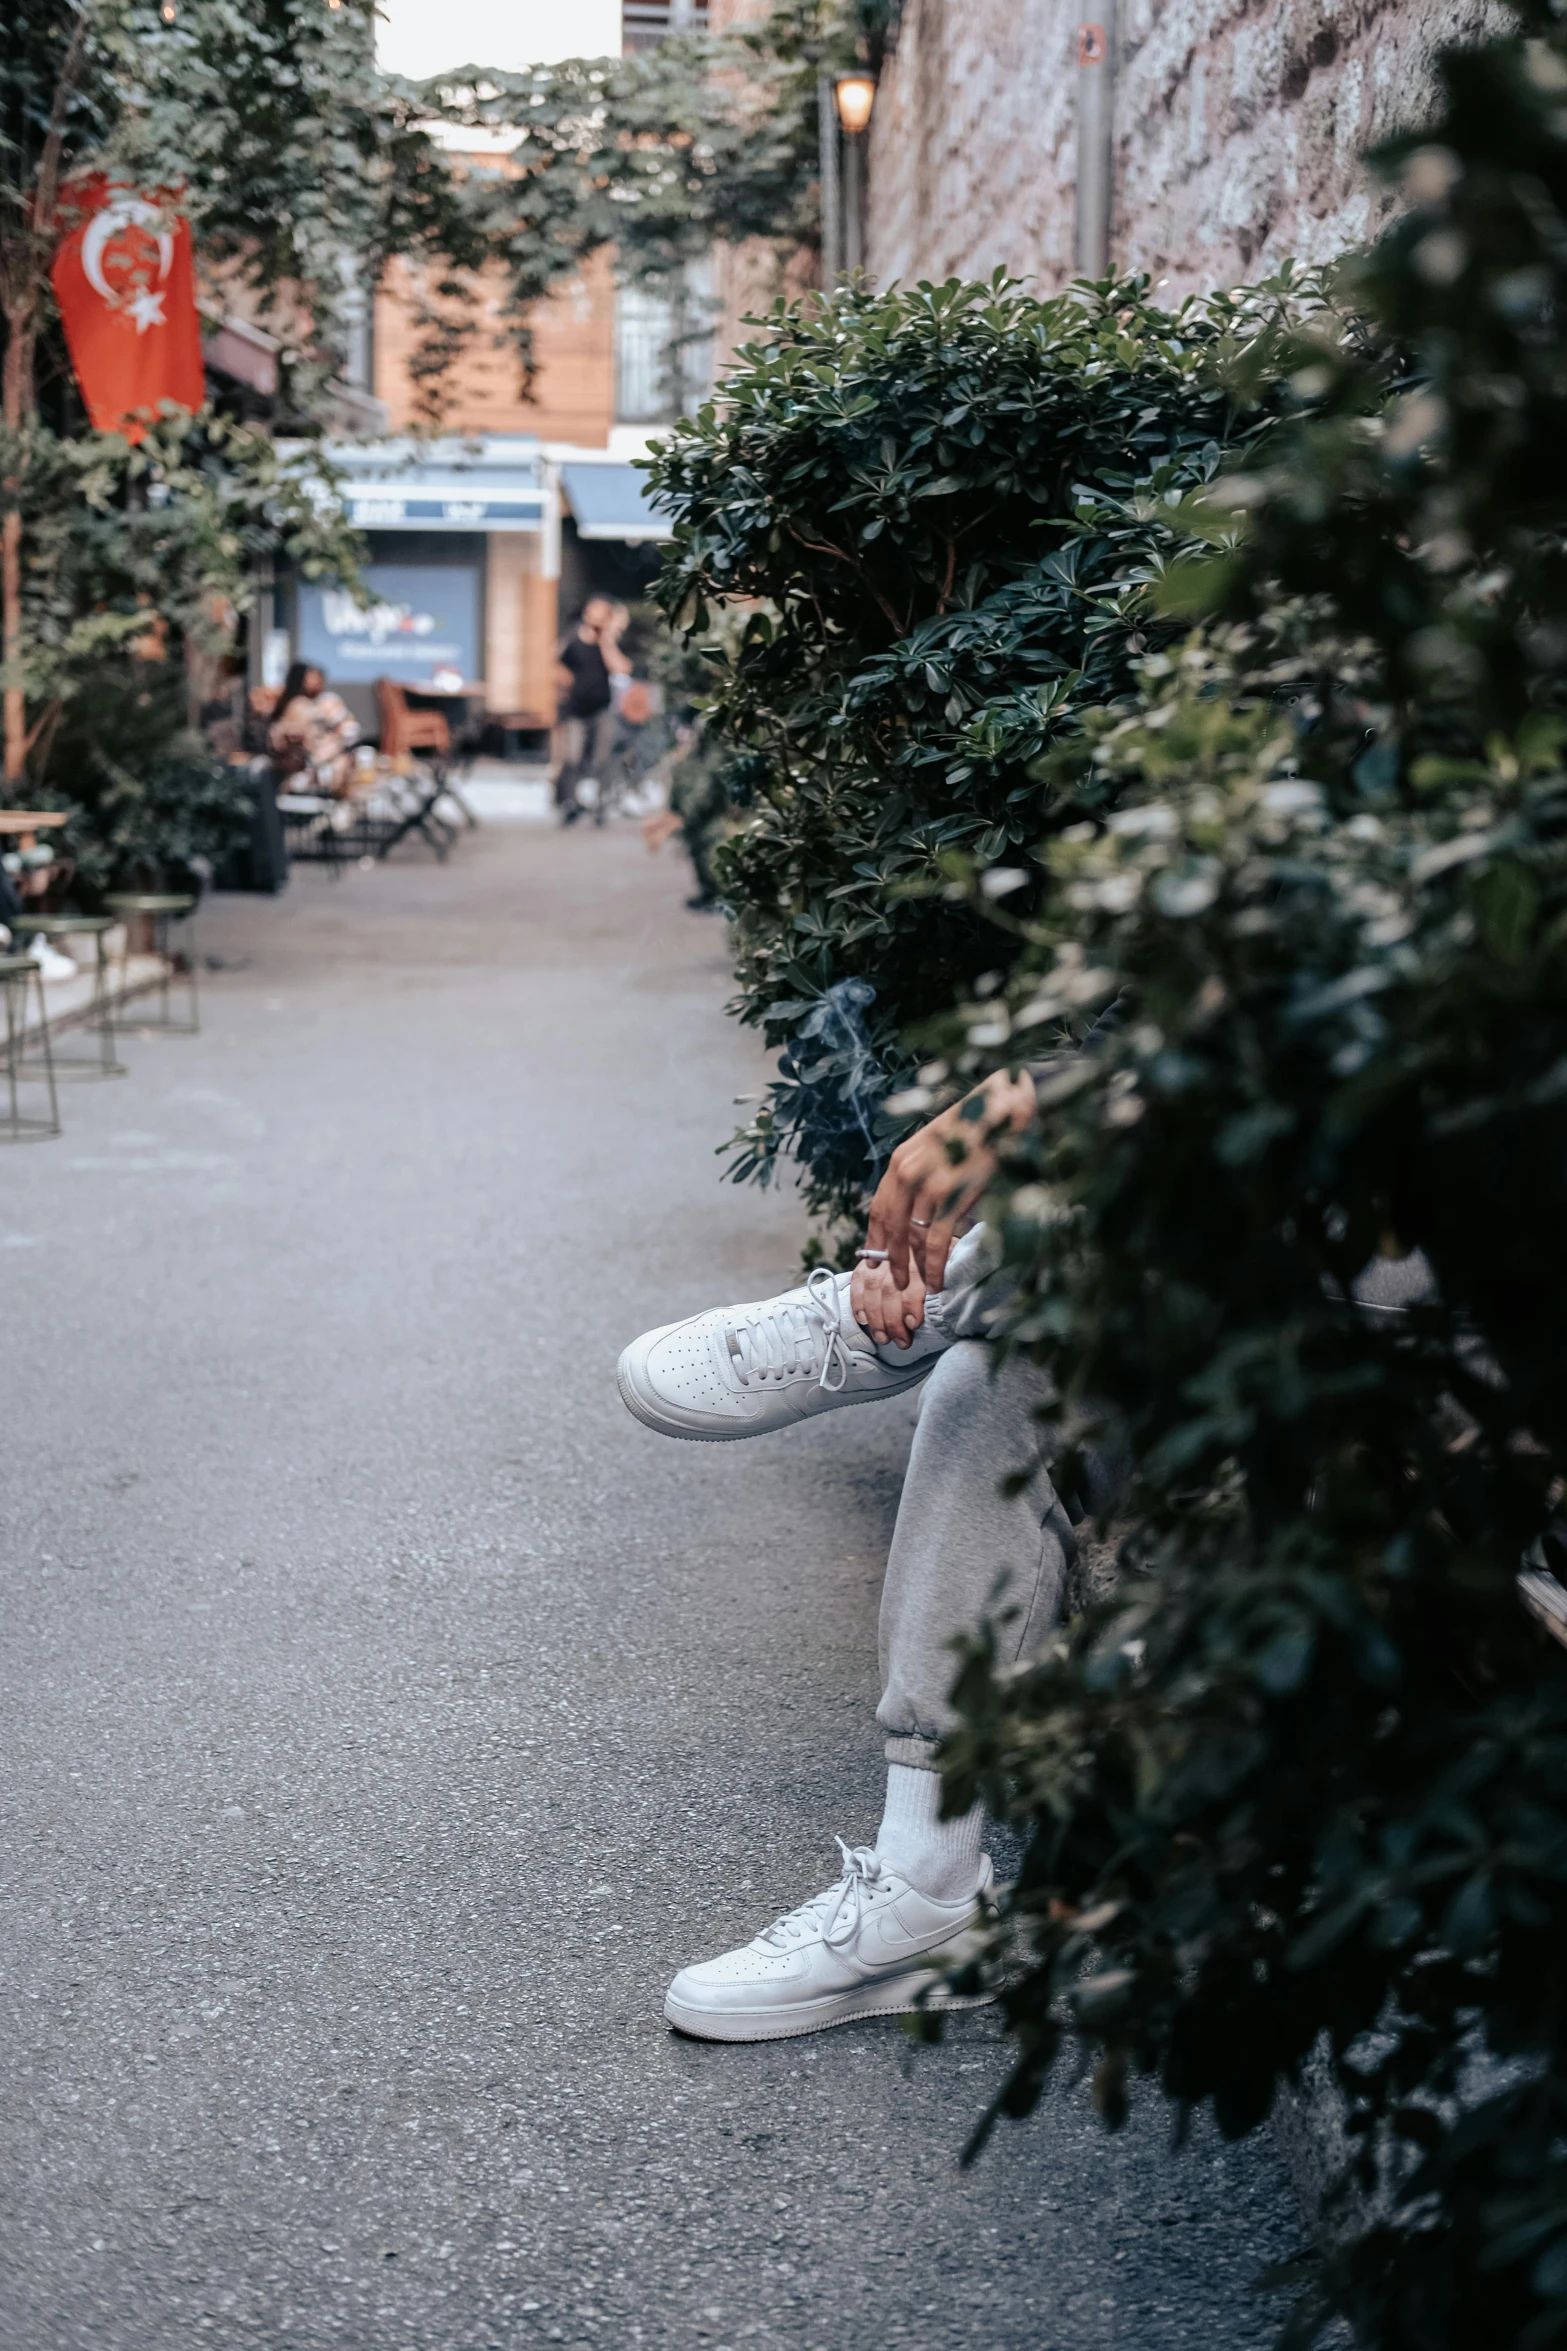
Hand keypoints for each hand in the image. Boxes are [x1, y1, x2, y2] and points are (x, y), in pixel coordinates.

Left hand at [849, 1068, 1035, 1344]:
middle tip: (894, 1282)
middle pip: (890, 1226)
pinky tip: (938, 1278)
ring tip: (921, 1287)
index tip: (876, 1259)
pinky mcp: (949, 1194)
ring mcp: (926, 1183)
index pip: (879, 1207)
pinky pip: (935, 1239)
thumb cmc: (978, 1127)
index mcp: (901, 1159)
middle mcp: (905, 1171)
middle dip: (890, 1259)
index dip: (877, 1238)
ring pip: (912, 1237)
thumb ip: (925, 1173)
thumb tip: (922, 1206)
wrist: (1005, 1106)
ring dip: (915, 1267)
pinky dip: (934, 1264)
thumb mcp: (939, 1147)